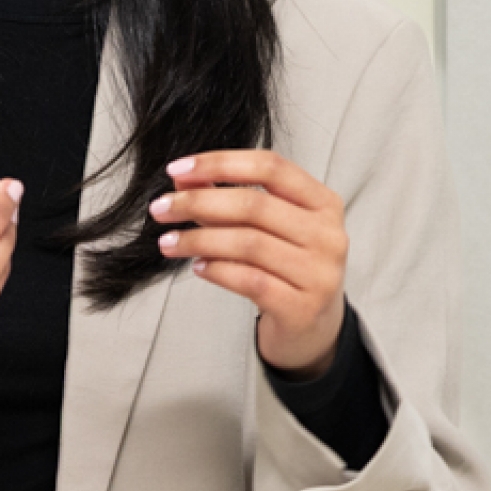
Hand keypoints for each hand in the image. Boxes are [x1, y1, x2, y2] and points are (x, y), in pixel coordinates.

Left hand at [151, 151, 346, 376]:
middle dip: (199, 202)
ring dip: (199, 239)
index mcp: (324, 203)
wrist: (313, 326)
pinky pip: (249, 280)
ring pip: (248, 244)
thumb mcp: (269, 227)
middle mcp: (328, 235)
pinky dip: (217, 270)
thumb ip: (230, 198)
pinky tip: (198, 267)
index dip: (221, 163)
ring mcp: (318, 273)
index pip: (271, 167)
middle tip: (162, 208)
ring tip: (169, 241)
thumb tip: (182, 176)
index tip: (178, 169)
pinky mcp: (301, 307)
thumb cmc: (287, 267)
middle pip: (255, 205)